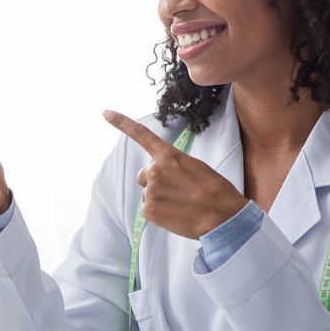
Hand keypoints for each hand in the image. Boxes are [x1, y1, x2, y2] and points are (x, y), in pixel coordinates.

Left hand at [103, 110, 246, 239]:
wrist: (223, 217)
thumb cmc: (215, 192)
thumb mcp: (196, 168)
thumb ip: (173, 166)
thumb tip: (161, 176)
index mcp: (170, 156)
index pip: (142, 136)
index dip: (122, 123)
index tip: (106, 113)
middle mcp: (155, 171)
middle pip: (145, 176)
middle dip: (157, 183)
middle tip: (179, 193)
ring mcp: (150, 191)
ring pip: (149, 194)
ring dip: (161, 199)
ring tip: (183, 205)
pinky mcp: (149, 210)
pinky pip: (149, 210)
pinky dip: (161, 214)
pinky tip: (177, 215)